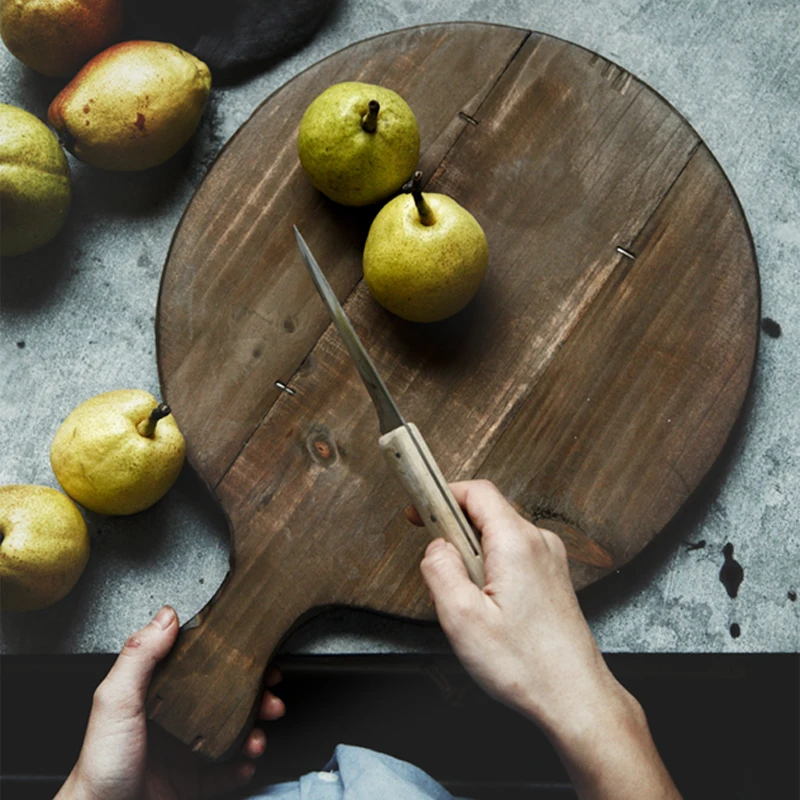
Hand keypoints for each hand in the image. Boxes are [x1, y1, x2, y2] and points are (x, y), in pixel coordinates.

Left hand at [56, 606, 284, 799]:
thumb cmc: (101, 771)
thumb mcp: (115, 703)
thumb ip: (139, 657)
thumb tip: (165, 617)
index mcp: (153, 696)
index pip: (200, 668)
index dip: (231, 661)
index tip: (255, 658)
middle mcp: (170, 721)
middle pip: (224, 700)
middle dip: (254, 698)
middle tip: (269, 699)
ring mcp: (182, 753)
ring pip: (231, 734)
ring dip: (253, 733)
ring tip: (257, 738)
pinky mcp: (190, 783)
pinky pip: (226, 771)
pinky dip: (242, 766)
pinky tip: (245, 763)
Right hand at [411, 480, 680, 799]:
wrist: (575, 698)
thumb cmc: (527, 666)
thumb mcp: (462, 619)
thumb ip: (440, 571)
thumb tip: (435, 547)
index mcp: (516, 543)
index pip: (476, 491)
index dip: (442, 495)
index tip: (420, 510)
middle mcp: (538, 543)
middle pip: (487, 512)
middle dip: (455, 532)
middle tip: (438, 566)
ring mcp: (549, 559)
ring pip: (499, 536)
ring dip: (473, 555)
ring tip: (467, 599)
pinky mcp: (553, 577)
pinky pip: (513, 555)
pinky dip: (492, 568)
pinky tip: (488, 606)